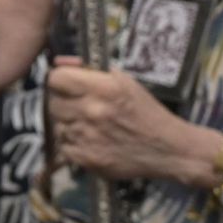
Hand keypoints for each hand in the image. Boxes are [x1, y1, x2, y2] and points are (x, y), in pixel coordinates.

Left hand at [46, 57, 209, 183]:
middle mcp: (91, 111)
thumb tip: (59, 63)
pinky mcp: (86, 159)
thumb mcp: (124, 82)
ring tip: (89, 126)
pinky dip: (73, 144)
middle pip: (52, 102)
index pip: (55, 78)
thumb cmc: (146, 111)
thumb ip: (91, 70)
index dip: (59, 80)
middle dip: (63, 103)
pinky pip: (63, 146)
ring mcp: (86, 137)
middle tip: (79, 107)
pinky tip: (90, 141)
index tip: (68, 85)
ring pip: (57, 126)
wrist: (169, 149)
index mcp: (102, 89)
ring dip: (68, 125)